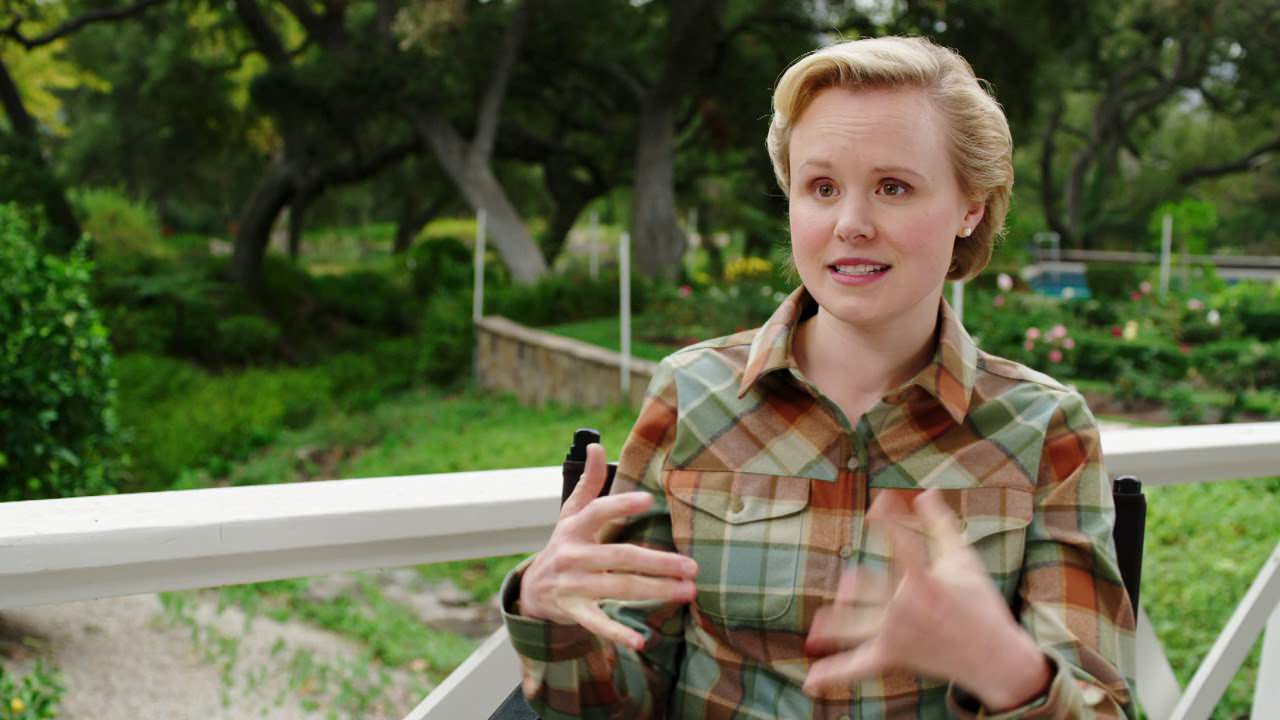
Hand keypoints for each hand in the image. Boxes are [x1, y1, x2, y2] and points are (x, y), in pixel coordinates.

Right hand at [519, 443, 698, 650]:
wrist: (532, 591)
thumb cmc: (563, 545)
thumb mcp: (569, 514)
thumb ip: (588, 482)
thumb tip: (596, 445)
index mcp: (574, 529)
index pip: (597, 513)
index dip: (620, 505)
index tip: (647, 500)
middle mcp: (573, 557)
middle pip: (620, 557)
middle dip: (658, 563)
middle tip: (692, 566)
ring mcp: (574, 586)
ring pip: (619, 588)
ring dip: (655, 591)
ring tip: (688, 592)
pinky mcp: (576, 612)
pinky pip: (598, 623)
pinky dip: (617, 633)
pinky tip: (641, 640)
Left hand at [803, 490, 1050, 709]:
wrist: (995, 657)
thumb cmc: (980, 603)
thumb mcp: (964, 561)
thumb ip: (940, 525)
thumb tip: (924, 492)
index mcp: (924, 581)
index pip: (901, 542)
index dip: (889, 519)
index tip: (879, 501)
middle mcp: (905, 608)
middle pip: (867, 588)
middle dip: (856, 582)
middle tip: (850, 581)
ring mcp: (895, 634)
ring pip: (853, 625)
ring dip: (834, 624)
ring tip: (819, 625)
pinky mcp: (891, 656)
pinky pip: (857, 667)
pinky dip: (834, 675)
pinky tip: (810, 684)